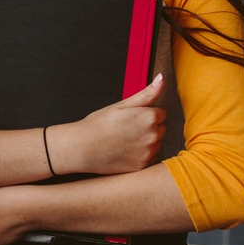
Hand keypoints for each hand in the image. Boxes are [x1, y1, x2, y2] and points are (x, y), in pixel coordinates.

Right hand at [50, 74, 165, 174]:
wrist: (82, 147)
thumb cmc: (98, 124)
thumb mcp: (121, 105)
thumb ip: (146, 93)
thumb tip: (161, 78)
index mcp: (149, 117)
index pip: (160, 113)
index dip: (144, 114)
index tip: (130, 118)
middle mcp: (153, 135)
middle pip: (160, 129)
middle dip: (148, 128)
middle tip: (126, 129)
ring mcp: (148, 152)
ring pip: (156, 144)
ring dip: (146, 142)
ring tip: (124, 141)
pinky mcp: (143, 166)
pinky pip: (151, 159)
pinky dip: (142, 156)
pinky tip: (126, 152)